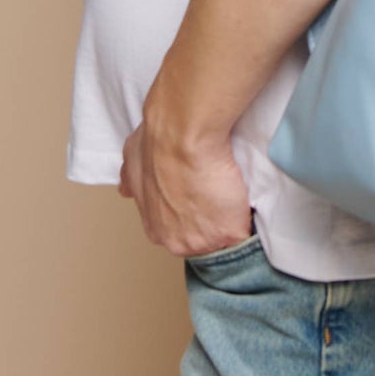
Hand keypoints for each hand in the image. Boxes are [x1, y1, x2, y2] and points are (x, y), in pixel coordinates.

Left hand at [118, 113, 253, 258]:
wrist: (182, 134)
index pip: (177, 231)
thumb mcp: (133, 161)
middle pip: (199, 239)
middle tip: (217, 194)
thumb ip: (132, 180)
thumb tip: (127, 188)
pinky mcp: (231, 233)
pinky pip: (245, 231)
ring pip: (223, 238)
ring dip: (229, 220)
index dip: (190, 213)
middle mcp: (175, 241)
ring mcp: (204, 241)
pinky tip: (247, 200)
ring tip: (234, 195)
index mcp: (155, 227)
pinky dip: (248, 217)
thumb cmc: (158, 143)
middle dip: (208, 221)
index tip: (200, 198)